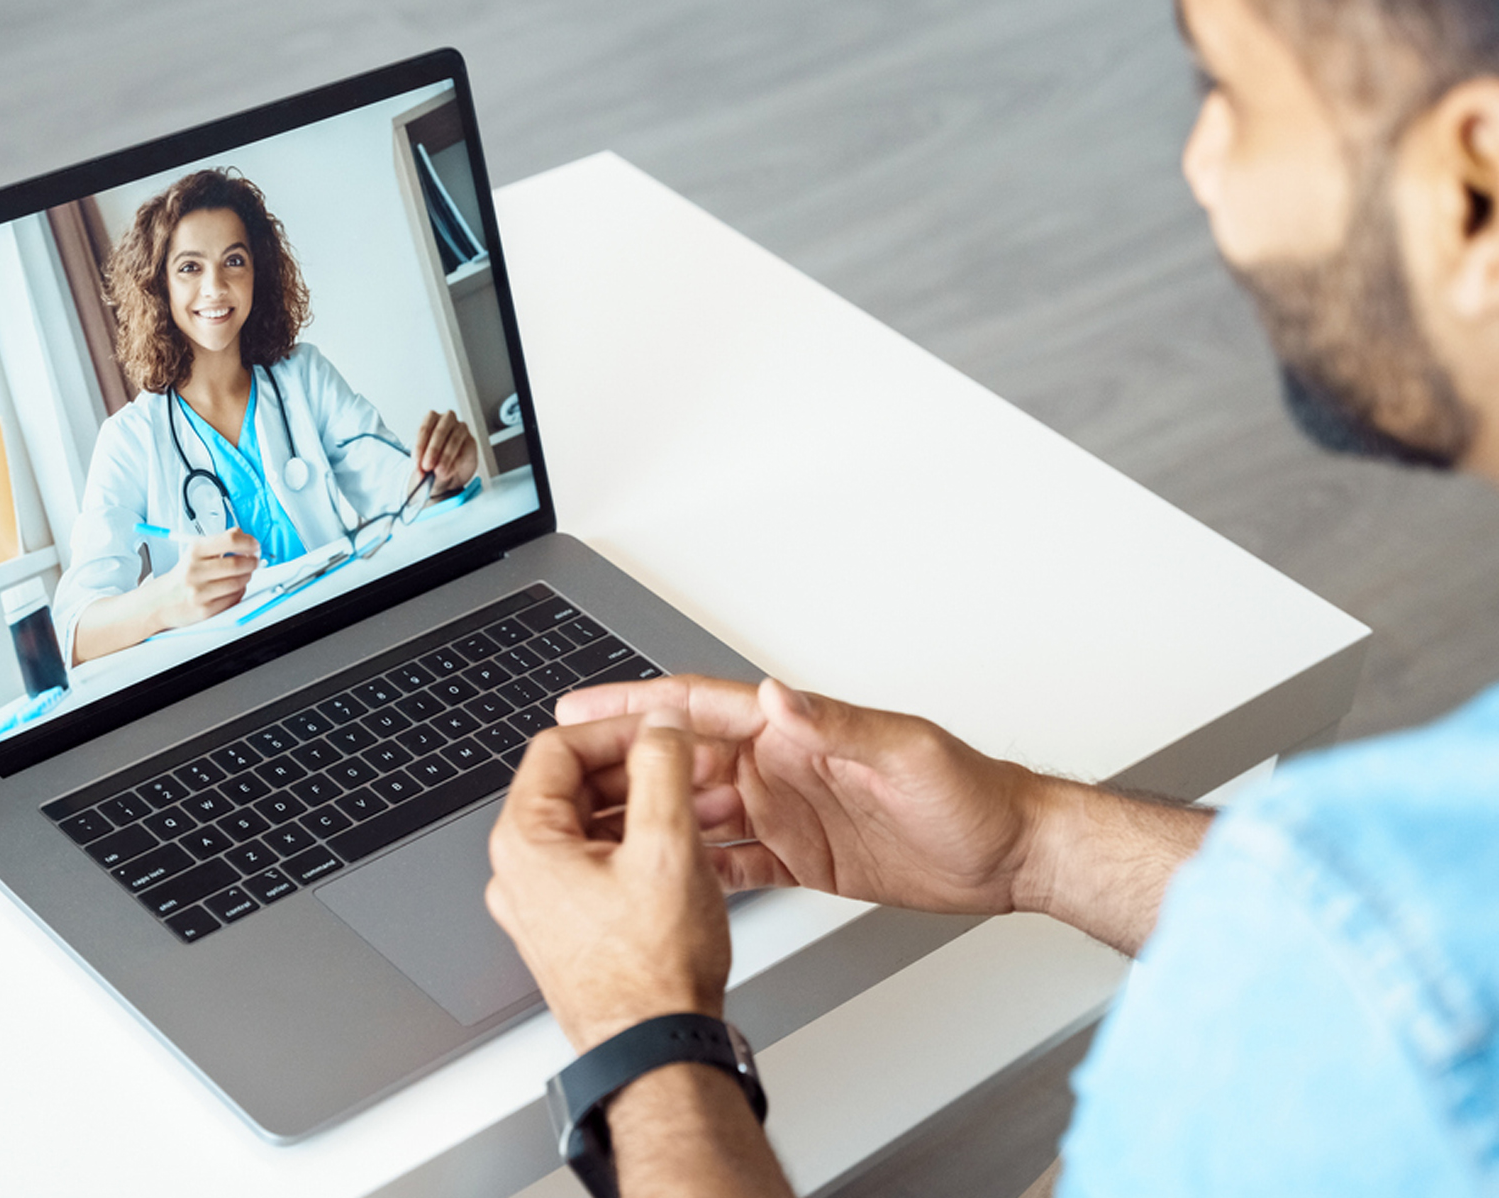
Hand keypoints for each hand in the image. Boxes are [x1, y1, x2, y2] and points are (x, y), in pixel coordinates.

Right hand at [154, 527, 259, 629]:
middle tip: (253, 561)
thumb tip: (245, 537)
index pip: (230, 540)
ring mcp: (200, 592)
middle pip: (238, 564)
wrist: (161, 601)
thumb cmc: (183, 575)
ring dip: (246, 577)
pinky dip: (239, 592)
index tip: (254, 545)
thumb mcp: (196, 553)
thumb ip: (220, 542)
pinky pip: (234, 598)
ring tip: (242, 575)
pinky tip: (233, 588)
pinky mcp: (205, 610)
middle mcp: (195, 570)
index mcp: (195, 551)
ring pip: (239, 582)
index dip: (249, 542)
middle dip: (252, 562)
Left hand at [413, 409, 476, 496]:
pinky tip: (449, 471)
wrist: (452, 469)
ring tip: (438, 472)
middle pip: (440, 432)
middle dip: (432, 450)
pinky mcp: (471, 441)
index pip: (424, 429)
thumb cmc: (434, 458)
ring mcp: (461, 429)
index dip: (419, 447)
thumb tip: (421, 474)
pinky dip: (456, 463)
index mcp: (431, 418)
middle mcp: (447, 419)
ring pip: (454, 440)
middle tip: (427, 467)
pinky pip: (464, 451)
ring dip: (445, 457)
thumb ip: (421, 467)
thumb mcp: (423, 462)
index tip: (417, 462)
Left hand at [486, 711, 731, 1052]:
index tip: (662, 730)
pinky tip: (691, 847)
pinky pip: (601, 865)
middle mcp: (522, 873)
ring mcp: (543, 905)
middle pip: (577, 785)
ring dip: (650, 807)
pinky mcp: (571, 929)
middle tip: (693, 765)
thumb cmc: (653, 971)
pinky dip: (643, 845)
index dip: (619, 729)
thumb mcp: (668, 846)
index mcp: (526, 843)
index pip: (559, 747)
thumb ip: (662, 769)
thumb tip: (660, 726)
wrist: (657, 1050)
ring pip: (594, 825)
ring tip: (706, 806)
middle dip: (643, 769)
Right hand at [555, 675, 1045, 916]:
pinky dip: (690, 865)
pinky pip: (730, 861)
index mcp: (796, 733)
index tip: (582, 704)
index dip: (637, 705)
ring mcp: (786, 812)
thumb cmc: (971, 795)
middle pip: (681, 761)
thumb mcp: (904, 754)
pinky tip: (654, 875)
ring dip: (645, 816)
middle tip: (562, 777)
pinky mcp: (799, 858)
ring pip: (694, 811)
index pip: (700, 710)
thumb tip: (775, 695)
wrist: (1009, 853)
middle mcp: (782, 767)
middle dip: (622, 764)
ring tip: (588, 828)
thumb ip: (837, 725)